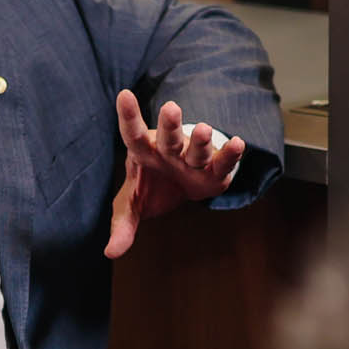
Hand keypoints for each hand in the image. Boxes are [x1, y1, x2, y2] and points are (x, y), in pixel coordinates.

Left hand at [104, 90, 244, 259]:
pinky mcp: (215, 170)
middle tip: (171, 108)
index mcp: (144, 153)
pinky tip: (238, 143)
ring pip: (195, 147)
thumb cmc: (152, 186)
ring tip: (204, 129)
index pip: (132, 134)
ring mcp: (192, 158)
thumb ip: (122, 225)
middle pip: (168, 137)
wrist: (181, 184)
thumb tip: (110, 253)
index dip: (129, 116)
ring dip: (200, 140)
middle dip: (170, 125)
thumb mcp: (132, 205)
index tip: (124, 95)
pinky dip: (230, 154)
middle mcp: (168, 150)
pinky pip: (222, 161)